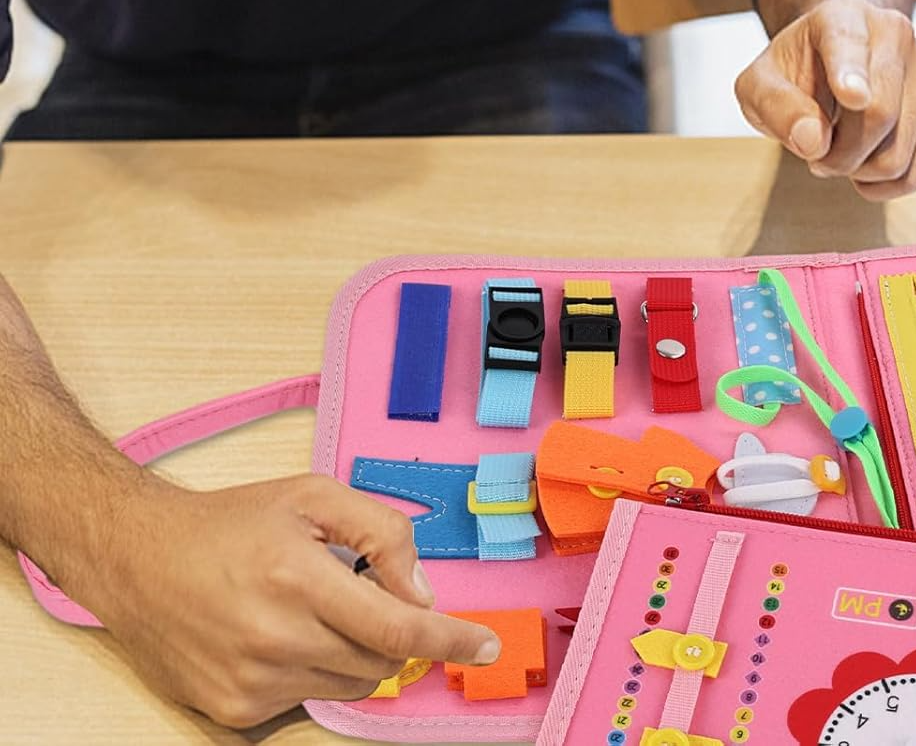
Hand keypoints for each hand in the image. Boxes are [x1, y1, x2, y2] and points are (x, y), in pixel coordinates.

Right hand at [84, 474, 501, 727]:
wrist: (138, 558)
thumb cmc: (232, 522)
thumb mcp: (314, 496)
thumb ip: (382, 533)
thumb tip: (422, 591)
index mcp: (298, 577)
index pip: (397, 627)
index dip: (449, 639)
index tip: (486, 647)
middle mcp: (274, 638)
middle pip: (378, 660)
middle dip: (391, 631)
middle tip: (358, 592)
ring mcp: (250, 682)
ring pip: (347, 683)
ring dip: (353, 651)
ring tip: (311, 607)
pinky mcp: (232, 712)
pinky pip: (305, 699)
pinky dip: (312, 669)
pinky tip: (278, 632)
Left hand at [734, 0, 915, 199]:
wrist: (834, 61)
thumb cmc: (794, 72)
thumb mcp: (759, 84)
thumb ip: (775, 107)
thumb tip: (814, 141)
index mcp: (843, 15)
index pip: (849, 48)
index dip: (850, 75)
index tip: (851, 96)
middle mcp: (895, 32)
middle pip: (878, 115)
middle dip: (838, 155)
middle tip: (817, 154)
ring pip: (899, 151)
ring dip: (859, 171)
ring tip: (840, 152)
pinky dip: (886, 185)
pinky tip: (864, 170)